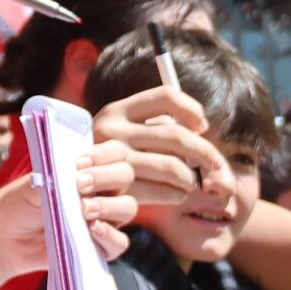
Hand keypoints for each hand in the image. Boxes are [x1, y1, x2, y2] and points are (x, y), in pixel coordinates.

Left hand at [0, 150, 138, 277]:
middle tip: (80, 184)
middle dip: (105, 177)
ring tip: (84, 209)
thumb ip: (53, 175)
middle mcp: (104, 190)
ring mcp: (106, 218)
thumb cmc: (22, 203)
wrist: (8, 235)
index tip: (79, 163)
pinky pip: (119, 242)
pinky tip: (92, 230)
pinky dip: (109, 235)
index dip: (103, 154)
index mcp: (91, 168)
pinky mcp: (101, 245)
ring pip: (128, 207)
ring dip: (108, 206)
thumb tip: (70, 173)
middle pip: (126, 175)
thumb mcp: (34, 182)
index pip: (116, 152)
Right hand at [92, 85, 228, 208]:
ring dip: (191, 177)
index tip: (202, 126)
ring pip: (173, 166)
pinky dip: (178, 193)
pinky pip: (164, 191)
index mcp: (117, 111)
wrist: (74, 191)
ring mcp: (113, 162)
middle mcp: (112, 131)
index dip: (192, 109)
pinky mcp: (117, 191)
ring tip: (192, 182)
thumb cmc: (112, 160)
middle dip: (204, 151)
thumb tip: (199, 127)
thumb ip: (155, 125)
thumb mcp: (125, 133)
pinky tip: (178, 193)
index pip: (166, 96)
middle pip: (176, 135)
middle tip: (217, 163)